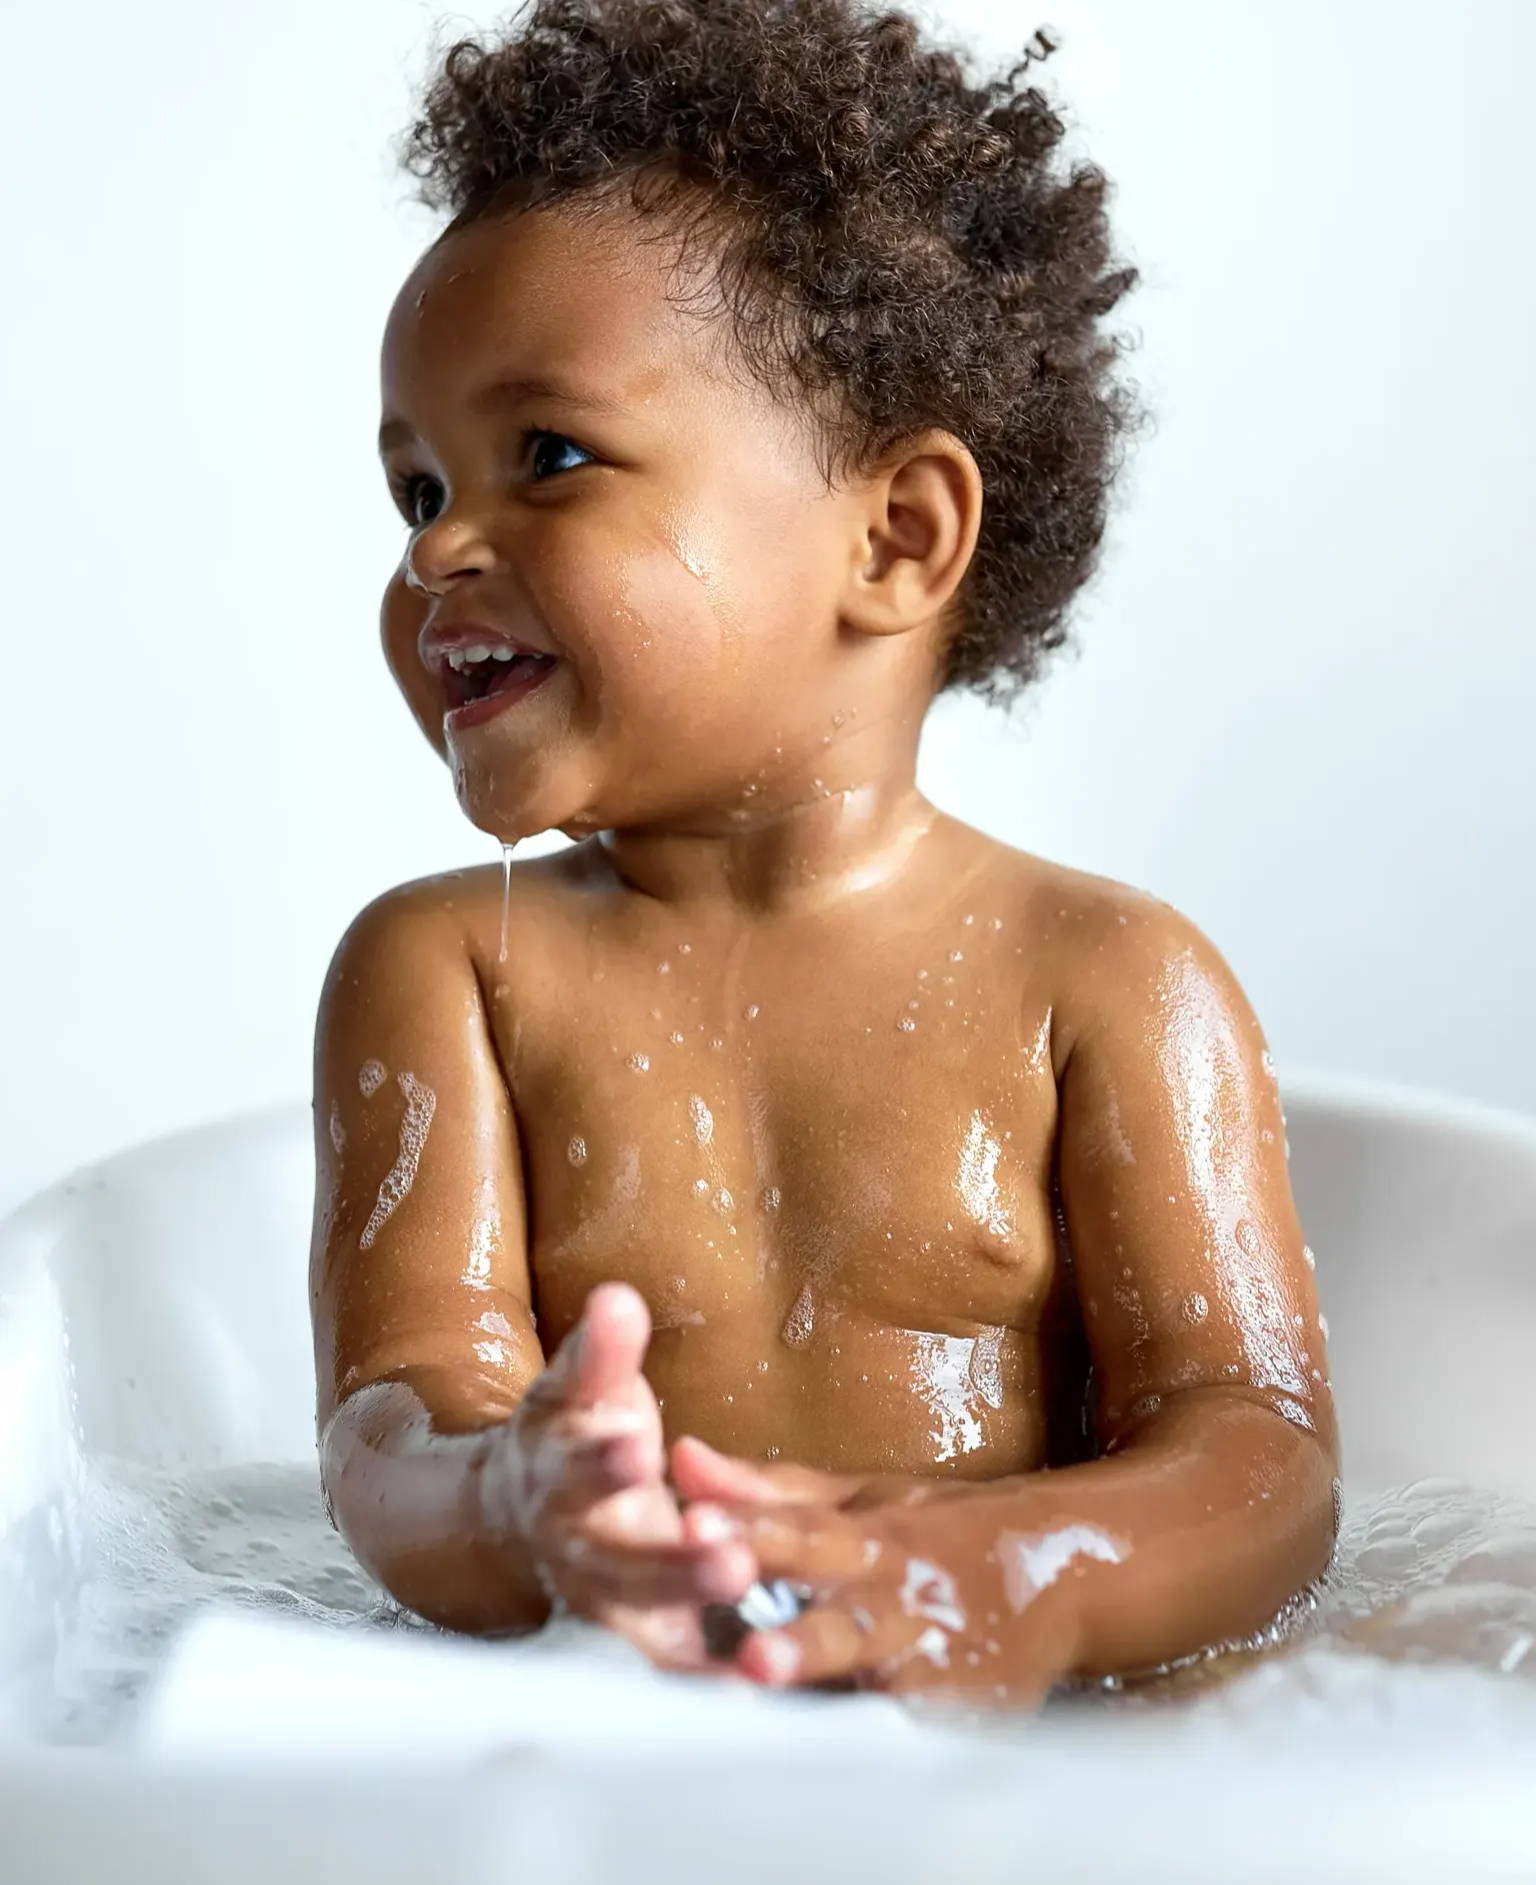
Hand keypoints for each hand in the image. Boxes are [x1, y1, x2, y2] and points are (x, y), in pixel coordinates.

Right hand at [480, 1283, 756, 1669]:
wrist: (525, 1516)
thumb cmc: (575, 1438)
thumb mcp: (580, 1390)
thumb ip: (602, 1351)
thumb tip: (617, 1298)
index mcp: (558, 1477)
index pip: (576, 1467)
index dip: (602, 1460)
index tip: (634, 1445)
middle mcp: (578, 1548)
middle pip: (618, 1562)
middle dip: (671, 1561)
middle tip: (725, 1554)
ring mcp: (607, 1601)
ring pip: (647, 1617)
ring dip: (696, 1610)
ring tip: (750, 1589)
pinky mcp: (640, 1635)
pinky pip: (675, 1665)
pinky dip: (709, 1678)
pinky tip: (756, 1680)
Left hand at [671, 1438, 1082, 1704]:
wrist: (1057, 1573)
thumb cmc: (935, 1532)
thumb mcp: (863, 1497)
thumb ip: (770, 1490)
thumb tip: (681, 1456)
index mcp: (871, 1540)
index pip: (802, 1532)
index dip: (749, 1531)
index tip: (693, 1523)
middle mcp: (895, 1602)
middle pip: (839, 1621)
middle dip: (797, 1640)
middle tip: (748, 1653)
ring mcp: (927, 1663)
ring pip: (873, 1684)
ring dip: (827, 1688)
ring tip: (773, 1690)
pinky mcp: (954, 1713)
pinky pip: (908, 1735)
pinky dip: (877, 1743)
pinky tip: (828, 1762)